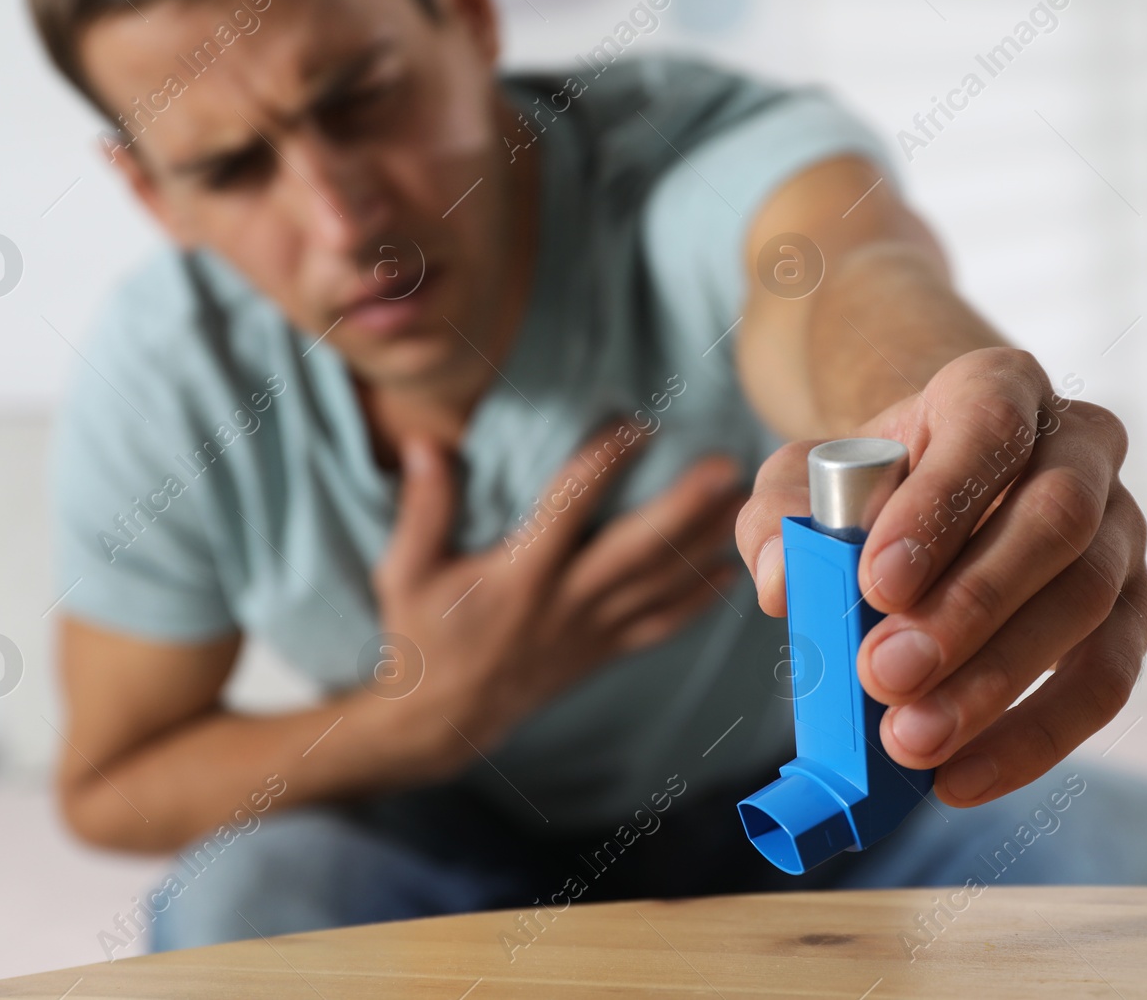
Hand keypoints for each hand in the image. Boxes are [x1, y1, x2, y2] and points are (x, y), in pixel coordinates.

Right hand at [375, 422, 744, 767]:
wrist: (441, 721)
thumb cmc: (421, 638)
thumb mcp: (404, 572)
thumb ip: (423, 508)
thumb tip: (423, 442)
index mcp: (518, 576)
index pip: (567, 508)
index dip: (603, 464)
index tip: (636, 424)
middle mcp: (563, 603)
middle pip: (636, 551)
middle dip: (684, 509)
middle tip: (725, 468)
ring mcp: (589, 631)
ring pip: (658, 585)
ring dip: (703, 545)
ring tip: (742, 505)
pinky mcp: (601, 653)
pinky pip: (659, 627)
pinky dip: (697, 602)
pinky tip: (729, 575)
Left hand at [736, 347, 1146, 806]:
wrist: (928, 492)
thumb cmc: (866, 483)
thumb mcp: (800, 480)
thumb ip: (778, 518)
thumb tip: (786, 586)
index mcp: (1000, 388)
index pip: (989, 429)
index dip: (940, 506)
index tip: (876, 581)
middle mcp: (1082, 449)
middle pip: (1055, 523)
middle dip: (970, 609)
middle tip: (882, 675)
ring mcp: (1120, 529)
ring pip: (1089, 607)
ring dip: (999, 684)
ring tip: (910, 741)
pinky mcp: (1131, 609)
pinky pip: (1105, 679)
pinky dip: (1035, 737)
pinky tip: (961, 777)